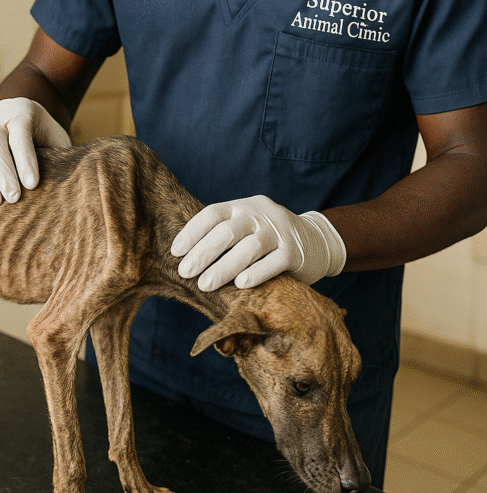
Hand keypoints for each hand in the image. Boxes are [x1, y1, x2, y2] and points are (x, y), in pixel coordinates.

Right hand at [0, 97, 70, 206]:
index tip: (32, 185)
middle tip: (13, 198)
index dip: (26, 160)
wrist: (19, 113)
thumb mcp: (55, 138)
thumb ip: (57, 156)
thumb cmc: (43, 133)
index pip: (21, 134)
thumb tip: (60, 186)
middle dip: (3, 172)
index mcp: (22, 111)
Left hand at [171, 195, 345, 289]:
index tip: (175, 252)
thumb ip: (222, 236)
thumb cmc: (268, 238)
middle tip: (185, 272)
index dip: (192, 232)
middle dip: (203, 253)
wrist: (316, 241)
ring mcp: (279, 231)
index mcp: (242, 207)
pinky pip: (274, 262)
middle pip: (228, 232)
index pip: (213, 214)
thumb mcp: (246, 227)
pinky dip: (256, 273)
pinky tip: (241, 284)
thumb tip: (184, 259)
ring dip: (224, 267)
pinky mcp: (295, 251)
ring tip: (205, 285)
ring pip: (249, 248)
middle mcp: (260, 214)